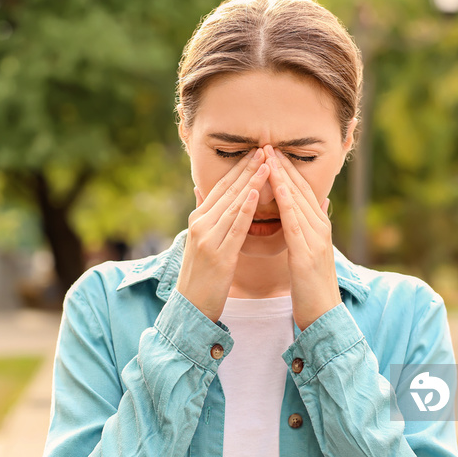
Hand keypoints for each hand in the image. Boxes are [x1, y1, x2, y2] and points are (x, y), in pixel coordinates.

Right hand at [176, 148, 269, 321]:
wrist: (190, 308)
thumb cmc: (200, 276)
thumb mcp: (199, 241)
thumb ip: (203, 215)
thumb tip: (200, 189)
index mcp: (198, 220)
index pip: (221, 187)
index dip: (238, 169)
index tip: (255, 152)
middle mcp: (200, 224)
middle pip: (228, 191)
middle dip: (248, 169)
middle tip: (265, 148)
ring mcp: (208, 239)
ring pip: (234, 204)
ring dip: (252, 182)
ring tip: (267, 164)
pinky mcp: (218, 255)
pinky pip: (235, 228)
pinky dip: (246, 208)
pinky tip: (256, 193)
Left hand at [263, 145, 341, 330]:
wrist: (323, 315)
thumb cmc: (312, 286)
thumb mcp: (312, 251)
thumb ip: (313, 226)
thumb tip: (319, 202)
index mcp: (318, 227)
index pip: (302, 190)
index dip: (287, 169)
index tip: (271, 151)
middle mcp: (320, 228)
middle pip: (301, 189)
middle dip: (283, 166)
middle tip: (267, 143)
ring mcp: (316, 240)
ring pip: (299, 201)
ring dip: (283, 177)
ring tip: (269, 157)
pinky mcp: (308, 254)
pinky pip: (296, 223)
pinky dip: (287, 203)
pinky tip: (278, 189)